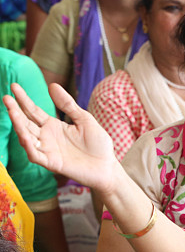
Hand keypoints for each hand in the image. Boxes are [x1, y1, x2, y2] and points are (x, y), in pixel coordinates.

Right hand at [3, 83, 117, 195]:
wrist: (107, 166)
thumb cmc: (98, 144)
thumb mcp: (84, 119)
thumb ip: (68, 105)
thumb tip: (52, 85)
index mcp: (53, 126)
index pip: (33, 111)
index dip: (23, 99)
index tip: (14, 86)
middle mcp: (46, 137)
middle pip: (26, 122)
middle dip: (15, 110)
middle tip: (6, 97)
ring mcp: (47, 150)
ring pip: (27, 137)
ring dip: (19, 126)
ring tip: (12, 111)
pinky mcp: (52, 163)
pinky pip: (36, 155)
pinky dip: (29, 147)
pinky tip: (24, 136)